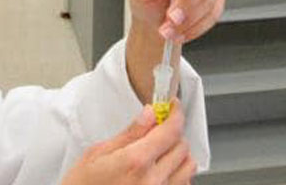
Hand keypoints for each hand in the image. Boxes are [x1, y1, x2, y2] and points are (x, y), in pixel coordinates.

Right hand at [61, 102, 195, 184]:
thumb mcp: (97, 154)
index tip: (173, 107)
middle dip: (172, 134)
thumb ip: (129, 134)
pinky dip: (176, 176)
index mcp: (135, 163)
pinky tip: (159, 173)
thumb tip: (149, 114)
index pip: (171, 130)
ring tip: (159, 154)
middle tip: (157, 131)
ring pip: (188, 167)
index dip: (175, 113)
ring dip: (177, 156)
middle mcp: (152, 182)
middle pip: (182, 146)